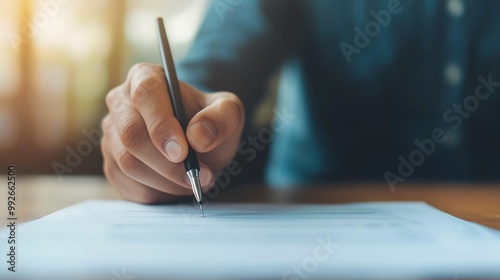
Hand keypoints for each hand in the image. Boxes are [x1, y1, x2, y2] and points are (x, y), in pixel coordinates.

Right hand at [101, 63, 244, 203]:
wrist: (199, 144)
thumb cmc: (209, 121)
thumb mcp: (229, 112)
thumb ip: (222, 117)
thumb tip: (198, 135)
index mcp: (145, 77)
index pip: (145, 94)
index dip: (161, 124)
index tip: (182, 152)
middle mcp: (121, 102)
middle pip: (130, 133)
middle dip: (165, 162)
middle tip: (195, 176)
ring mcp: (111, 134)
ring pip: (127, 163)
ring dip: (165, 180)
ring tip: (194, 181)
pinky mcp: (111, 163)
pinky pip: (127, 184)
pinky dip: (156, 192)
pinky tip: (176, 185)